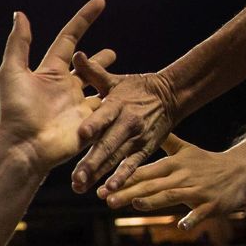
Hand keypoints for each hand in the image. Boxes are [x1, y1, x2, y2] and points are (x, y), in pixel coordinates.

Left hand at [0, 0, 107, 173]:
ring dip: (112, 78)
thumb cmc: (16, 110)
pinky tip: (132, 97)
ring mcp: (79, 105)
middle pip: (86, 66)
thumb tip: (19, 14)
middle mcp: (65, 87)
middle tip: (113, 52)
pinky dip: (118, 101)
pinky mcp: (90, 123)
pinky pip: (107, 108)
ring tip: (124, 74)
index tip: (100, 2)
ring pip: (100, 86)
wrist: (25, 147)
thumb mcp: (12, 72)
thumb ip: (19, 43)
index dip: (84, 20)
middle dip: (99, 59)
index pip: (69, 39)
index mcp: (50, 72)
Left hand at [69, 61, 179, 193]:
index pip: (104, 115)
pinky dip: (122, 178)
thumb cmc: (135, 88)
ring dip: (100, 174)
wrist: (170, 96)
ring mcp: (136, 139)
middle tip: (76, 178)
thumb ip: (93, 72)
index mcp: (117, 105)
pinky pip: (132, 166)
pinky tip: (109, 191)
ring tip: (84, 188)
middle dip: (92, 162)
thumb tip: (76, 54)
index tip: (81, 134)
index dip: (94, 124)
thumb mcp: (114, 80)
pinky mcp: (144, 149)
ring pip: (116, 159)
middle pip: (107, 144)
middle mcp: (127, 124)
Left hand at [100, 139, 245, 228]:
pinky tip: (181, 225)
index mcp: (173, 164)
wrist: (241, 170)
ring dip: (153, 201)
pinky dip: (192, 218)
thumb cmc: (207, 162)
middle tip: (106, 199)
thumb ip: (164, 143)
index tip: (100, 189)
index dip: (121, 180)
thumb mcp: (185, 149)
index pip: (142, 172)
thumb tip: (141, 128)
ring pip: (172, 195)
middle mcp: (182, 176)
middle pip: (152, 185)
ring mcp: (198, 190)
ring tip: (135, 204)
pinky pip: (201, 212)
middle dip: (128, 192)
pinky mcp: (213, 204)